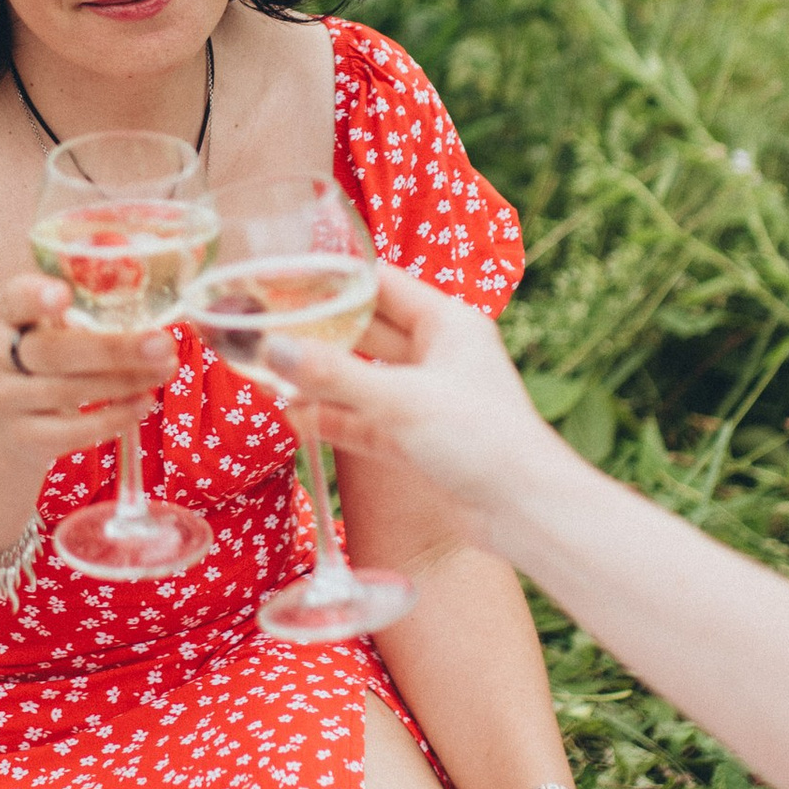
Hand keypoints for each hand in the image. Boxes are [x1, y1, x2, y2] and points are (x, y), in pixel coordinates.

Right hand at [0, 272, 172, 491]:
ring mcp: (6, 399)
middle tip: (162, 343)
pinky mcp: (24, 437)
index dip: (37, 297)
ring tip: (165, 370)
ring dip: (125, 382)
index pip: (15, 299)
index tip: (64, 294)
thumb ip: (85, 318)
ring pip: (68, 391)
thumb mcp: (51, 330)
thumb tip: (149, 328)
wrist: (9, 425)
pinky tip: (143, 403)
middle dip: (113, 349)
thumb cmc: (46, 363)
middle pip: (53, 352)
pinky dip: (114, 417)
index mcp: (7, 315)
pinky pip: (73, 431)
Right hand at [269, 269, 553, 536]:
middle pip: (364, 331)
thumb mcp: (400, 400)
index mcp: (447, 322)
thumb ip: (332, 375)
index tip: (283, 277)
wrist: (525, 511)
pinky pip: (365, 420)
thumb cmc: (480, 438)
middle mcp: (437, 354)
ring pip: (361, 378)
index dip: (333, 279)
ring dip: (320, 379)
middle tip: (264, 328)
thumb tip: (270, 348)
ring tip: (266, 373)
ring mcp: (426, 398)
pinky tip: (295, 416)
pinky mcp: (417, 440)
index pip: (380, 283)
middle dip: (318, 332)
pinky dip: (333, 418)